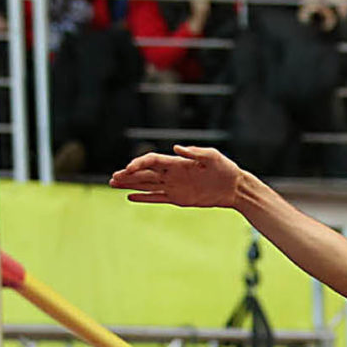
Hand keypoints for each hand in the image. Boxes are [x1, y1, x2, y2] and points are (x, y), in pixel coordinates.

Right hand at [112, 144, 242, 206]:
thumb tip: (177, 148)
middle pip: (145, 173)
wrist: (234, 187)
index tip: (128, 169)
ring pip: (147, 185)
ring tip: (114, 184)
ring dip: (131, 185)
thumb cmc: (224, 168)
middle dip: (128, 175)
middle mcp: (172, 173)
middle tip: (113, 178)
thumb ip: (194, 152)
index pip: (152, 161)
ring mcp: (174, 186)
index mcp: (177, 162)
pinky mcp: (178, 199)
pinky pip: (157, 198)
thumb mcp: (212, 157)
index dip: (139, 163)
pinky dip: (144, 198)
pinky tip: (130, 197)